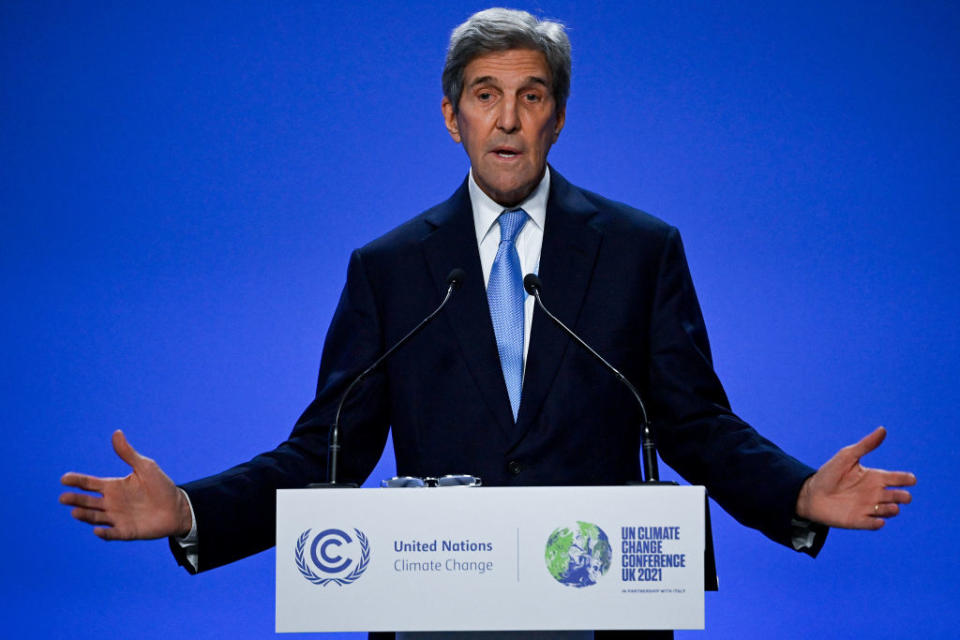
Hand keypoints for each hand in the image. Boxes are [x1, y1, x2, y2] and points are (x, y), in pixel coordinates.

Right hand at [60, 430, 192, 539]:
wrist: (178, 507)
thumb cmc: (161, 485)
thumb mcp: (145, 466)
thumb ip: (128, 453)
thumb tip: (116, 432)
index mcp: (113, 486)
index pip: (89, 484)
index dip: (76, 481)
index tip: (64, 479)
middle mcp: (111, 503)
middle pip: (88, 501)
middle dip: (75, 500)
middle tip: (63, 498)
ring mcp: (118, 518)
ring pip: (96, 517)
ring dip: (85, 516)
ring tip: (75, 512)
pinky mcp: (127, 531)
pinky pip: (113, 534)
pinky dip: (105, 533)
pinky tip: (97, 530)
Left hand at [796, 426, 915, 528]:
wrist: (810, 493)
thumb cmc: (829, 473)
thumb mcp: (847, 456)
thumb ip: (865, 445)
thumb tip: (883, 429)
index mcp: (875, 477)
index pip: (899, 478)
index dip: (907, 479)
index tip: (910, 479)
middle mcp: (875, 493)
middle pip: (899, 496)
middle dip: (903, 496)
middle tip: (901, 495)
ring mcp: (868, 508)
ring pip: (890, 511)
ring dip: (892, 510)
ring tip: (891, 507)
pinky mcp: (859, 520)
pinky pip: (873, 524)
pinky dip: (877, 523)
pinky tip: (878, 522)